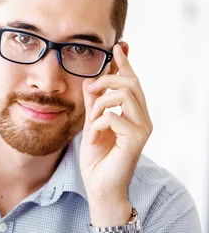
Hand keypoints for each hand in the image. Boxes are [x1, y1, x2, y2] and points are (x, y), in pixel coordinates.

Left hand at [80, 43, 152, 223]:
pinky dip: (97, 124)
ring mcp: (142, 128)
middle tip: (89, 91)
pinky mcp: (137, 139)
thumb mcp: (92, 124)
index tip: (118, 46)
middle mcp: (143, 118)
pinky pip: (113, 116)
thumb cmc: (97, 158)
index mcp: (134, 113)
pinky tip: (93, 138)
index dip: (125, 63)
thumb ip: (94, 103)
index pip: (132, 81)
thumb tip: (92, 81)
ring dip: (99, 104)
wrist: (99, 186)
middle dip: (105, 80)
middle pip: (130, 82)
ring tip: (91, 122)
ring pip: (123, 94)